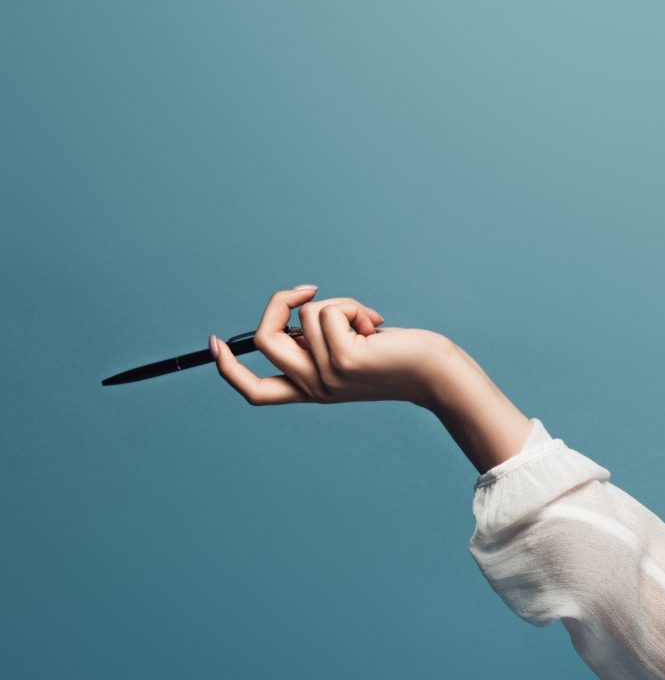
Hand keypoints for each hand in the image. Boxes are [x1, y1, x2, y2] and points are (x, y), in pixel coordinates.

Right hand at [209, 283, 456, 406]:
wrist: (436, 374)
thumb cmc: (399, 356)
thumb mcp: (348, 349)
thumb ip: (320, 339)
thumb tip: (300, 309)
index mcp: (309, 389)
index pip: (255, 389)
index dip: (227, 367)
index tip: (213, 342)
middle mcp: (313, 387)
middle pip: (263, 339)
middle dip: (278, 302)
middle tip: (307, 290)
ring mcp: (326, 376)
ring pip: (304, 315)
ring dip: (339, 304)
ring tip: (367, 322)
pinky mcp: (343, 360)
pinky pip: (329, 312)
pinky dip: (352, 307)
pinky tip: (376, 326)